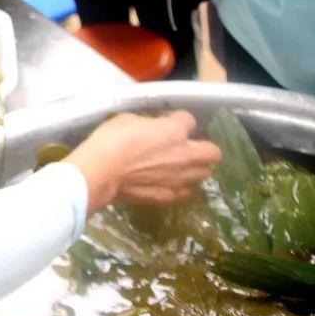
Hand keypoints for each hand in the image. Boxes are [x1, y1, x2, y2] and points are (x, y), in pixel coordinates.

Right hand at [65, 111, 221, 214]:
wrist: (101, 171)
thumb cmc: (111, 139)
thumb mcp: (128, 119)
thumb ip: (148, 124)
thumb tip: (151, 129)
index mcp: (175, 130)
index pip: (189, 120)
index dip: (177, 121)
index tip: (165, 122)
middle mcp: (185, 155)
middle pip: (213, 152)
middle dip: (202, 149)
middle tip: (185, 148)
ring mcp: (179, 178)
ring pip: (203, 174)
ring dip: (194, 168)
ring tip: (177, 167)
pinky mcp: (169, 196)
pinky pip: (184, 191)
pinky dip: (178, 186)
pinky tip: (165, 182)